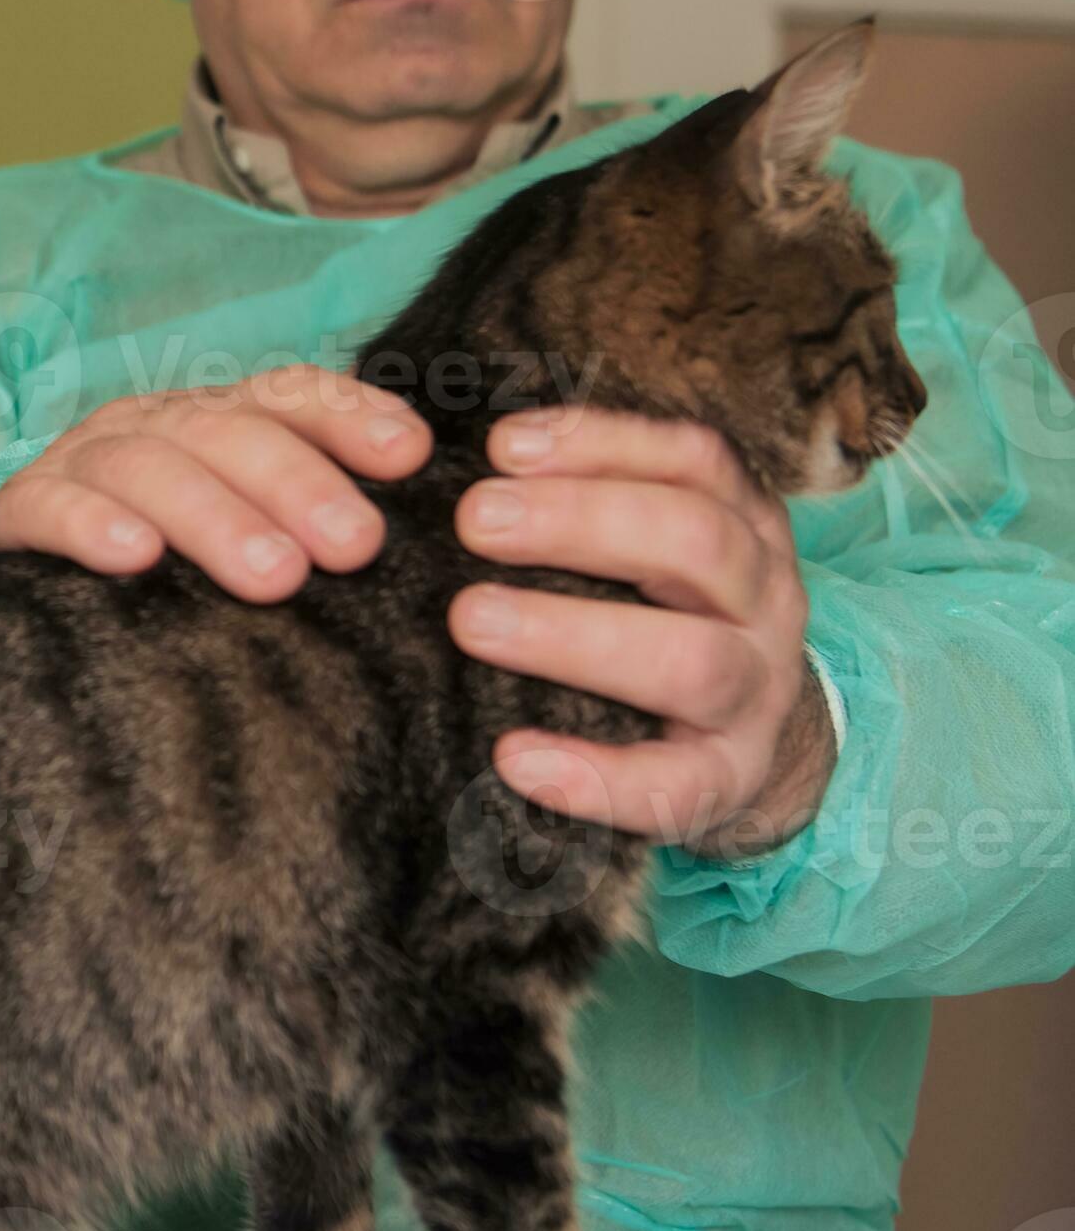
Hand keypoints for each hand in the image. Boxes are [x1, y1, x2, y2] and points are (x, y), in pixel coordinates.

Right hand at [0, 364, 430, 599]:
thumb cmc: (172, 593)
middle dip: (296, 482)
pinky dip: (92, 524)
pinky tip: (136, 557)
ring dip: (214, 515)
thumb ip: (316, 537)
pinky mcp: (15, 515)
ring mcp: (78, 465)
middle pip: (225, 429)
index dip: (348, 417)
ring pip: (147, 463)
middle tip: (355, 548)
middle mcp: (149, 428)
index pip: (286, 396)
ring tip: (275, 577)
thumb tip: (436, 544)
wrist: (36, 640)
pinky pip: (47, 507)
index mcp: (214, 425)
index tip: (410, 459)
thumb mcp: (251, 551)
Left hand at [450, 410, 834, 853]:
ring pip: (693, 661)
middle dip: (580, 521)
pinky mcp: (729, 780)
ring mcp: (757, 693)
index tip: (503, 445)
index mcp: (745, 526)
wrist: (741, 745)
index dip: (603, 443)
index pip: (695, 461)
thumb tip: (465, 460)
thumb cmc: (660, 620)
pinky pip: (676, 787)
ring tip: (471, 620)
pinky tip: (513, 757)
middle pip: (697, 542)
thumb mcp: (649, 549)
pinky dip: (597, 777)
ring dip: (575, 636)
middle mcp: (765, 601)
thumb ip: (583, 505)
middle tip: (474, 520)